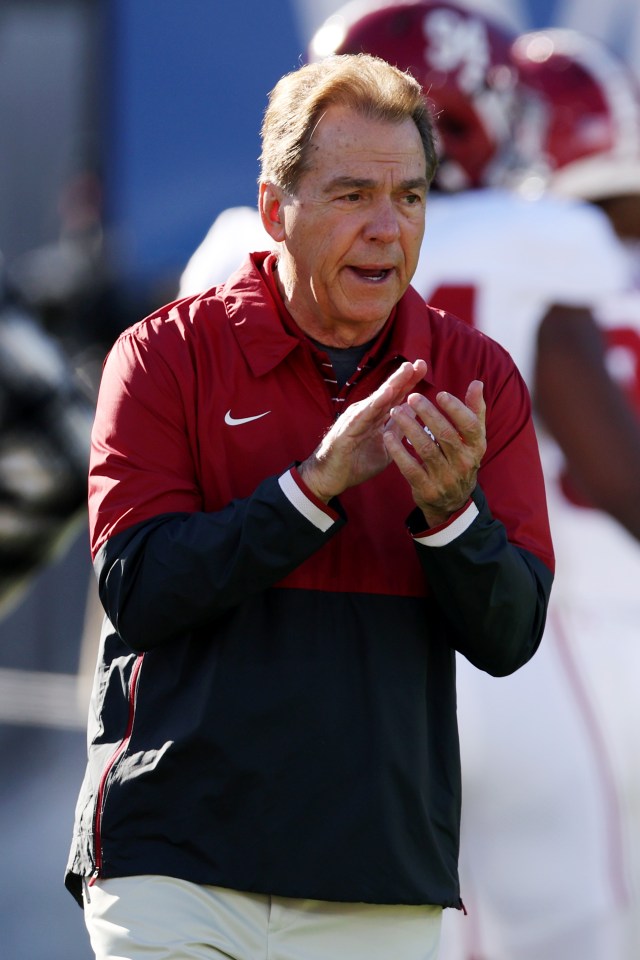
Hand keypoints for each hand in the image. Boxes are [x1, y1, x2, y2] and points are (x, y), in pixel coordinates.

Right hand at [299, 360, 427, 501]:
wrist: (329, 478)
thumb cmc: (355, 463)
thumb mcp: (385, 447)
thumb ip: (397, 429)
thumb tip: (413, 411)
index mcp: (376, 417)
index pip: (395, 396)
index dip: (409, 382)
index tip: (424, 366)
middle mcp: (366, 413)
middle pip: (388, 392)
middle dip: (404, 377)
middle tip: (420, 362)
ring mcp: (356, 419)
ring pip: (377, 398)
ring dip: (392, 383)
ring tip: (406, 370)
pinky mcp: (347, 429)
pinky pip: (363, 415)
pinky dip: (375, 403)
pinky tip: (386, 393)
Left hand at [383, 380, 485, 526]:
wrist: (452, 502)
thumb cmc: (460, 460)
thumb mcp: (472, 439)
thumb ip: (474, 411)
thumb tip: (477, 383)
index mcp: (476, 448)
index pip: (470, 426)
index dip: (456, 409)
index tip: (440, 393)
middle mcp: (464, 463)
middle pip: (446, 435)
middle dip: (428, 414)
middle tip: (411, 397)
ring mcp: (445, 478)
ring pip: (426, 449)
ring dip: (409, 428)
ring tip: (396, 411)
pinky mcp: (427, 489)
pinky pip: (410, 468)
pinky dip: (398, 451)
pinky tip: (388, 436)